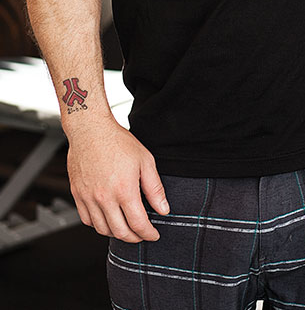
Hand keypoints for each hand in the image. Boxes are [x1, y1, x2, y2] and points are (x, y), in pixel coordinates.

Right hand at [66, 118, 169, 242]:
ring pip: (102, 229)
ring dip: (116, 234)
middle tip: (141, 235)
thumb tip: (163, 209)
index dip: (148, 233)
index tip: (153, 234)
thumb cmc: (117, 141)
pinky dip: (99, 225)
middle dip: (134, 238)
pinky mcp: (78, 195)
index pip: (138, 224)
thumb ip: (154, 188)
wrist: (90, 130)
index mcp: (124, 189)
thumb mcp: (145, 161)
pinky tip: (107, 219)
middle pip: (120, 232)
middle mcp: (104, 197)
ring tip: (126, 228)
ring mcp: (88, 198)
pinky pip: (87, 220)